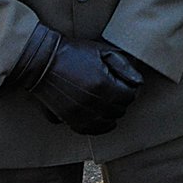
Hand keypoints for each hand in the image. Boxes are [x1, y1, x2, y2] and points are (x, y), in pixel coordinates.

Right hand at [12, 24, 143, 134]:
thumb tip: (139, 83)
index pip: (129, 96)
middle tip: (118, 92)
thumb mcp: (103, 52)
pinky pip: (89, 130)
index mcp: (103, 84)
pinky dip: (99, 127)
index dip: (131, 90)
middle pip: (119, 110)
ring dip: (111, 114)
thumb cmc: (74, 53)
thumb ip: (124, 67)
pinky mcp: (68, 118)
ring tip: (110, 105)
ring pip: (106, 122)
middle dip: (122, 101)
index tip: (127, 85)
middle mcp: (92, 102)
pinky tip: (102, 120)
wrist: (43, 61)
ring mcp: (79, 112)